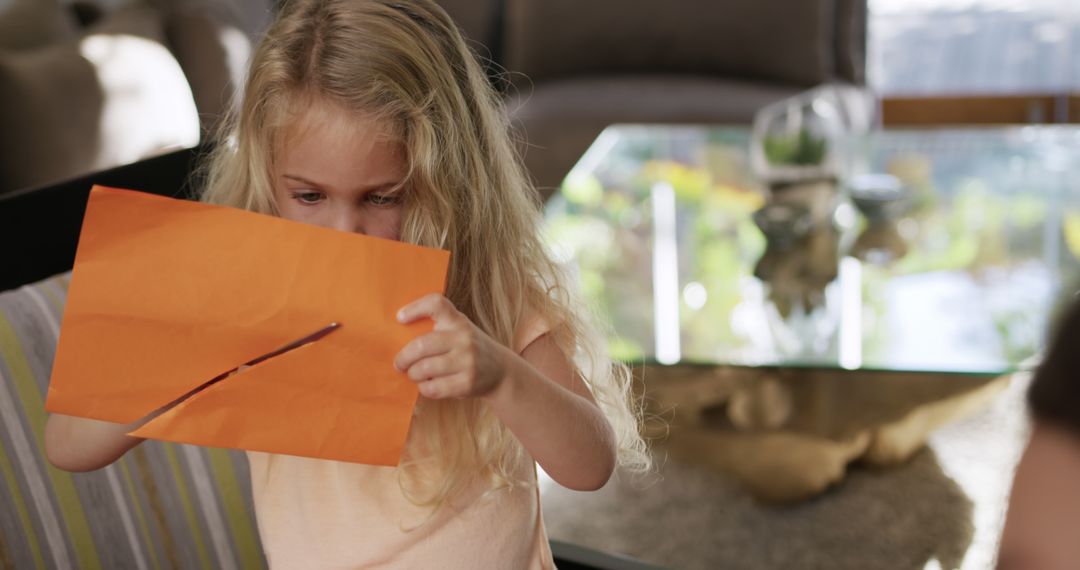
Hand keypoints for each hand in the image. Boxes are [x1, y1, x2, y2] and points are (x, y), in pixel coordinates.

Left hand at [393, 294, 509, 399]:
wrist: (501, 371)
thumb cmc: (469, 349)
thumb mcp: (460, 330)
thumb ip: (437, 329)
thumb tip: (398, 337)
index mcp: (458, 321)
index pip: (436, 304)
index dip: (415, 308)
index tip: (400, 318)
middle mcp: (464, 338)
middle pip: (422, 345)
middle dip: (403, 357)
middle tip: (399, 364)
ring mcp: (467, 361)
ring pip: (424, 368)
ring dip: (413, 374)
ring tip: (414, 374)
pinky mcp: (467, 383)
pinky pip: (433, 388)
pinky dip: (424, 388)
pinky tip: (427, 385)